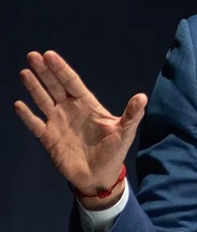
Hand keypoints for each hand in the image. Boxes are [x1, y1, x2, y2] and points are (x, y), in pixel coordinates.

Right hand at [14, 50, 146, 206]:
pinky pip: (35, 124)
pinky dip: (27, 115)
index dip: (61, 69)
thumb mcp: (125, 132)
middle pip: (55, 86)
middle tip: (32, 55)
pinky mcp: (48, 139)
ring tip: (24, 72)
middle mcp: (70, 109)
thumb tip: (143, 97)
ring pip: (43, 100)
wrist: (100, 177)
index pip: (72, 82)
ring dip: (33, 87)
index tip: (49, 55)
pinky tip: (18, 104)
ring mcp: (58, 123)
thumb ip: (132, 114)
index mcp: (88, 104)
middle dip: (44, 71)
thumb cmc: (114, 152)